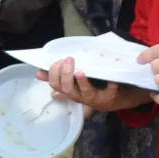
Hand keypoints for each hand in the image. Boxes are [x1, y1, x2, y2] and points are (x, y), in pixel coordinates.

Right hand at [35, 57, 151, 112]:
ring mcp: (95, 98)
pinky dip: (111, 84)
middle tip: (68, 59)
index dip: (54, 73)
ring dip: (82, 82)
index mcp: (71, 91)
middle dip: (66, 74)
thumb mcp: (75, 83)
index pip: (56, 84)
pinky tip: (111, 78)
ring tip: (80, 72)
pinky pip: (110, 91)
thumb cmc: (94, 88)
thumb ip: (59, 78)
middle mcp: (80, 96)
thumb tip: (38, 73)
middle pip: (68, 89)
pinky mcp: (110, 96)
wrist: (119, 98)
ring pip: (84, 93)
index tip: (58, 61)